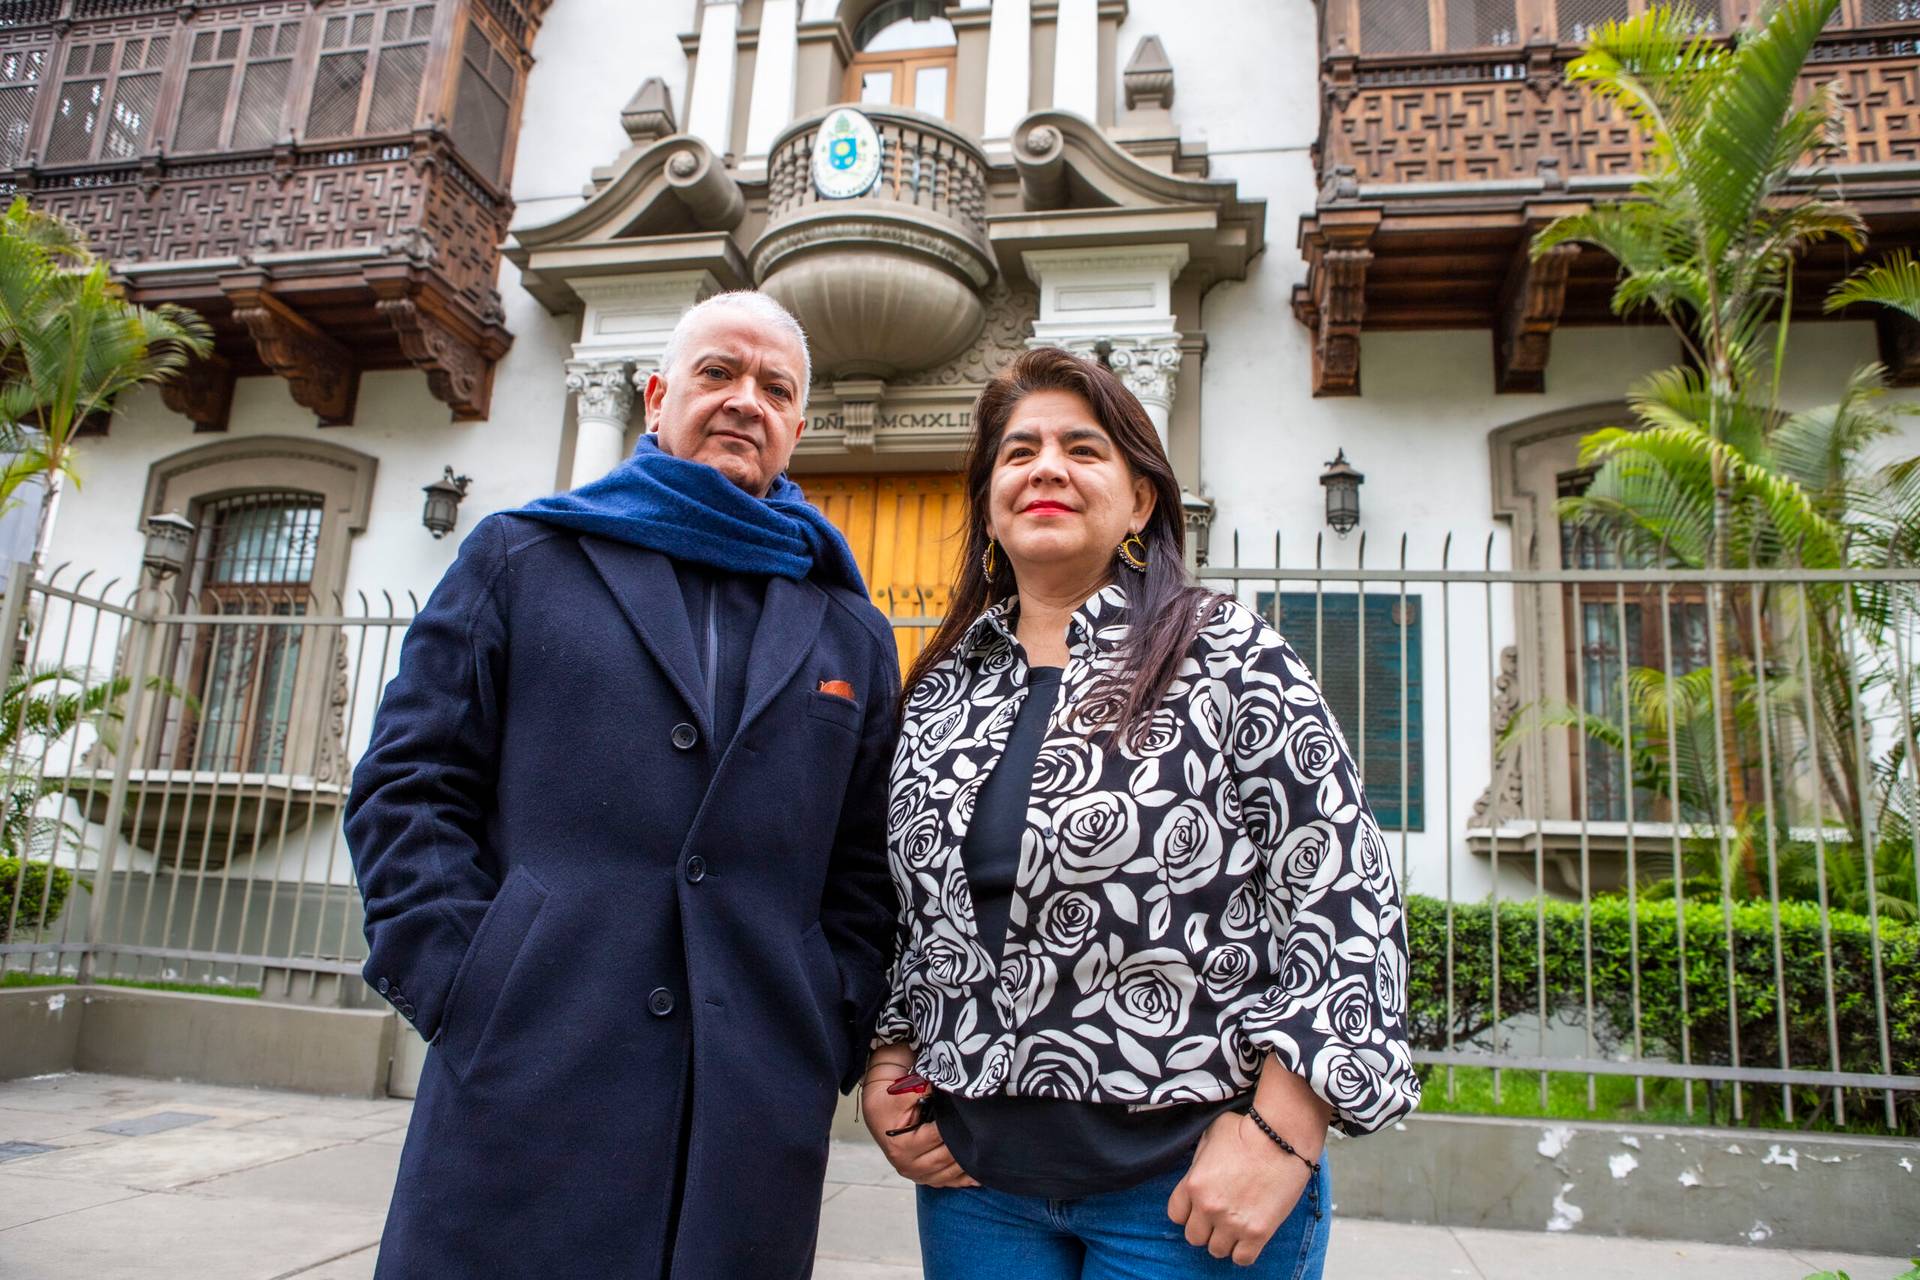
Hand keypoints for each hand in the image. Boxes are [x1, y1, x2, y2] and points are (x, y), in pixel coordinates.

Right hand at [860, 1062, 977, 1188]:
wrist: (878, 1109)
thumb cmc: (888, 1101)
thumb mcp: (900, 1092)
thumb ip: (921, 1090)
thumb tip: (945, 1084)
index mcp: (901, 1145)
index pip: (937, 1137)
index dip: (954, 1126)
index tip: (969, 1116)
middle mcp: (907, 1165)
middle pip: (946, 1158)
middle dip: (964, 1144)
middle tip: (985, 1132)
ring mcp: (917, 1174)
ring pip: (951, 1173)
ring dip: (968, 1163)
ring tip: (986, 1149)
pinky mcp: (926, 1178)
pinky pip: (950, 1182)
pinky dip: (966, 1178)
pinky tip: (980, 1174)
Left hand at [1168, 1111, 1310, 1266]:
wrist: (1282, 1137)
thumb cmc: (1247, 1130)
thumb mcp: (1210, 1135)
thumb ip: (1199, 1159)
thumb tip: (1199, 1168)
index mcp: (1193, 1184)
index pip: (1175, 1215)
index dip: (1188, 1212)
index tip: (1200, 1208)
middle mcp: (1208, 1207)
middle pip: (1194, 1238)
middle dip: (1205, 1228)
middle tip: (1220, 1218)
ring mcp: (1232, 1222)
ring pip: (1217, 1251)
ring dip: (1225, 1240)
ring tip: (1237, 1226)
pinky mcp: (1258, 1233)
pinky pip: (1242, 1259)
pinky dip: (1244, 1251)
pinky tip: (1250, 1237)